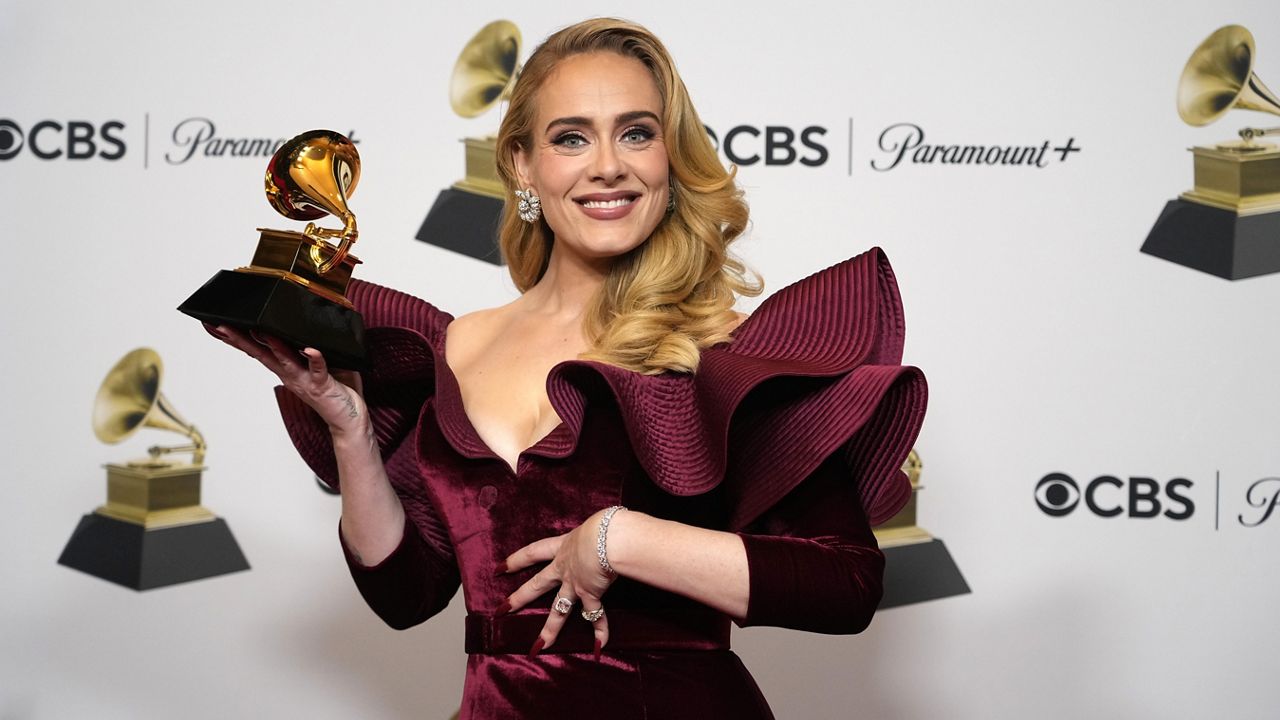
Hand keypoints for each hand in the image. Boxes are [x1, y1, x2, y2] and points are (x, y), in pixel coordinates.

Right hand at [204, 324, 366, 436]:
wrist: (349, 419)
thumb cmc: (336, 390)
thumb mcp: (321, 363)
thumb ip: (309, 346)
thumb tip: (305, 324)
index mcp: (286, 368)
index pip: (258, 350)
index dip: (239, 339)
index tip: (219, 326)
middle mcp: (290, 374)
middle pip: (261, 353)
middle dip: (240, 340)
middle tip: (221, 325)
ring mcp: (304, 380)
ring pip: (284, 360)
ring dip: (272, 345)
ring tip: (259, 329)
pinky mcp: (322, 385)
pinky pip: (318, 369)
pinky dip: (314, 357)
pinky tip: (309, 348)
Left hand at [498, 508, 619, 657]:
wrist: (609, 539)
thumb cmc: (604, 526)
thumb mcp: (593, 525)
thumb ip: (593, 533)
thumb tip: (605, 529)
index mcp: (563, 547)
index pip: (533, 553)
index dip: (516, 561)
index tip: (499, 569)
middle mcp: (565, 568)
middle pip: (536, 586)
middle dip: (518, 599)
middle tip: (501, 610)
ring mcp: (575, 584)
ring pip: (559, 611)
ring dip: (550, 630)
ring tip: (538, 646)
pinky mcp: (590, 594)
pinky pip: (595, 617)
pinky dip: (600, 632)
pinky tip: (598, 648)